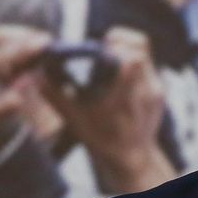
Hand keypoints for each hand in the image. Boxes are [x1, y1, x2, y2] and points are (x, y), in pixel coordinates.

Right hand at [43, 27, 171, 191]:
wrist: (133, 156)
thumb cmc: (101, 139)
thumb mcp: (75, 120)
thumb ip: (56, 96)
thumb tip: (38, 73)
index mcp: (125, 97)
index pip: (133, 58)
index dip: (115, 45)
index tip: (98, 49)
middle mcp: (145, 90)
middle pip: (140, 48)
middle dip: (118, 41)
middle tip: (101, 51)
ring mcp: (156, 87)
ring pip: (145, 51)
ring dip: (124, 46)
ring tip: (107, 56)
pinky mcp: (159, 87)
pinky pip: (148, 60)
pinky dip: (130, 56)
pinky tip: (116, 67)